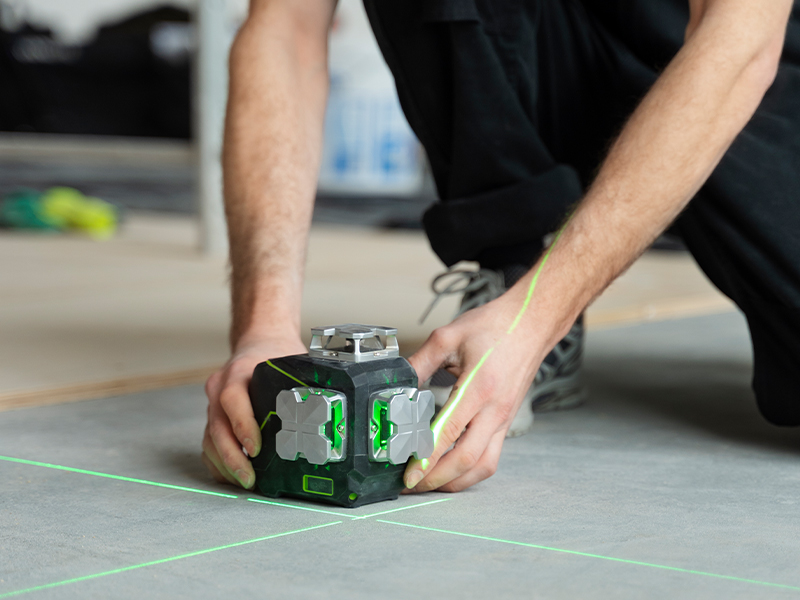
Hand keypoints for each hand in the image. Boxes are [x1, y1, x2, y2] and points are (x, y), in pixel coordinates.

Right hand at [202, 336, 305, 488]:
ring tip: (245, 481)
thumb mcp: (290, 361)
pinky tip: (233, 475)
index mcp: (239, 372)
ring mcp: (213, 403)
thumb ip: (303, 382)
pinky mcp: (213, 416)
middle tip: (249, 477)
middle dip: (232, 456)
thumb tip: (328, 408)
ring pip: (210, 438)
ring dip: (225, 464)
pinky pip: (209, 443)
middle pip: (217, 426)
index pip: (232, 399)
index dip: (242, 425)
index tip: (256, 448)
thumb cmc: (276, 352)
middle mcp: (220, 387)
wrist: (259, 340)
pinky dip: (218, 462)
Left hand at [404, 292, 547, 492]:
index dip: (427, 457)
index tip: (409, 474)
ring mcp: (504, 418)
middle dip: (436, 479)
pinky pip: (491, 457)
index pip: (450, 432)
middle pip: (466, 459)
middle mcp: (495, 409)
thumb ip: (420, 362)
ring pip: (482, 466)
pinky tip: (452, 471)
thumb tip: (397, 383)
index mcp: (479, 387)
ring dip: (455, 481)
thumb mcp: (449, 336)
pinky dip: (470, 472)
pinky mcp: (506, 421)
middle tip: (410, 485)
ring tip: (428, 483)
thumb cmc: (495, 326)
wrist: (532, 323)